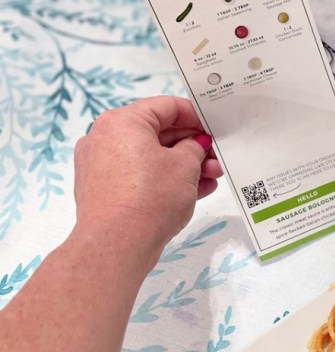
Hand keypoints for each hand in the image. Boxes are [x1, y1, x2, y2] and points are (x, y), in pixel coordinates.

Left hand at [73, 96, 223, 257]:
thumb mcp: (185, 166)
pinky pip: (139, 176)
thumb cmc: (149, 199)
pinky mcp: (103, 189)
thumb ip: (194, 148)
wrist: (117, 245)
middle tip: (215, 159)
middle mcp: (105, 137)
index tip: (214, 130)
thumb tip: (195, 146)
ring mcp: (101, 165)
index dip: (196, 117)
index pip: (167, 107)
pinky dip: (164, 180)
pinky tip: (192, 191)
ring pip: (150, 157)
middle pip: (158, 133)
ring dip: (182, 166)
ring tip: (209, 179)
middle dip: (192, 147)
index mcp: (122, 121)